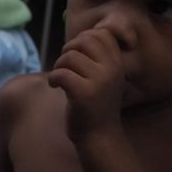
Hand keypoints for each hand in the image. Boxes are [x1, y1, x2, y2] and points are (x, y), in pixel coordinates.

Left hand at [47, 28, 124, 142]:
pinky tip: (55, 87)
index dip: (83, 39)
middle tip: (65, 65)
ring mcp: (100, 82)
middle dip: (68, 49)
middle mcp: (112, 70)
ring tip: (60, 78)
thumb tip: (81, 37)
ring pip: (69, 57)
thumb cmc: (95, 105)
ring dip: (58, 65)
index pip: (101, 33)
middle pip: (84, 40)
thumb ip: (97, 58)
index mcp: (117, 64)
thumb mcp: (103, 78)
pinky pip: (61, 73)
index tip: (77, 55)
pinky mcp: (84, 94)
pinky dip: (53, 78)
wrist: (100, 137)